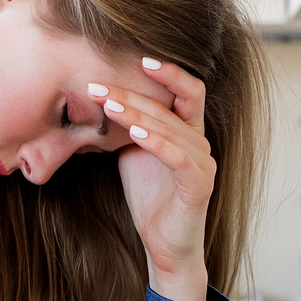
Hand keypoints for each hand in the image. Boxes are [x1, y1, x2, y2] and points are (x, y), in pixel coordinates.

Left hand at [90, 58, 212, 300]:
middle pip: (171, 104)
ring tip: (108, 103)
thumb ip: (126, 126)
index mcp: (187, 130)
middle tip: (97, 85)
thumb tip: (99, 98)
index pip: (186, 89)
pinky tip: (134, 133)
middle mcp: (200, 141)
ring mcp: (202, 163)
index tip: (136, 56)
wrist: (163, 244)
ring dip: (138, 113)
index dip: (167, 71)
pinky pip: (178, 157)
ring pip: (172, 127)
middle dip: (132, 92)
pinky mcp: (198, 185)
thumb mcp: (132, 153)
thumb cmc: (149, 197)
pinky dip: (157, 141)